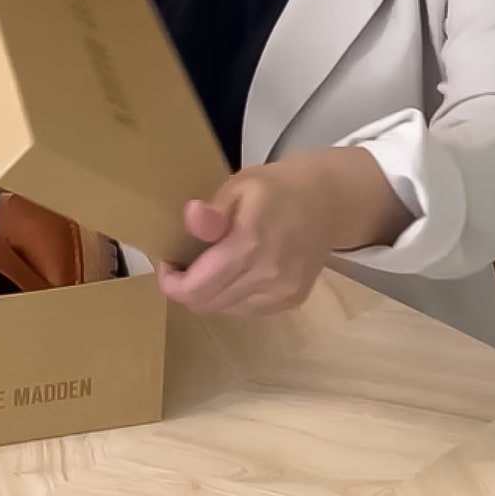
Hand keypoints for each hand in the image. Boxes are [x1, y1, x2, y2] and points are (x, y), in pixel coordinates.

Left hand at [157, 148, 411, 315]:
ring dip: (210, 293)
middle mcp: (267, 275)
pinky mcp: (292, 299)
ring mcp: (282, 292)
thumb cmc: (275, 188)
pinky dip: (232, 297)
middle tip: (183, 263)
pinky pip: (247, 310)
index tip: (167, 263)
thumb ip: (214, 211)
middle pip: (208, 303)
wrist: (327, 200)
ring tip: (209, 266)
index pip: (196, 288)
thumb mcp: (240, 185)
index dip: (172, 283)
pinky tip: (236, 272)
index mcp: (249, 244)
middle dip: (187, 288)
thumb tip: (191, 217)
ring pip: (226, 309)